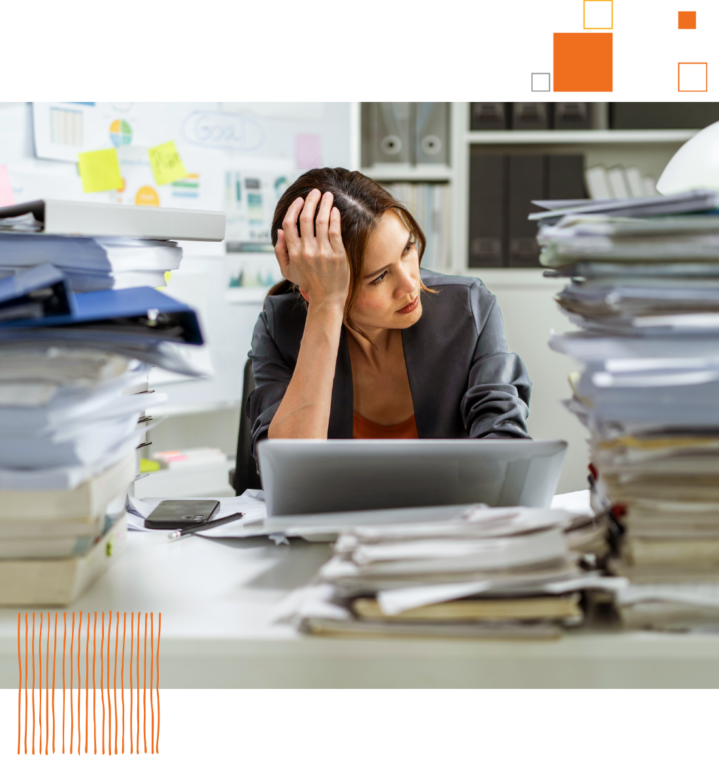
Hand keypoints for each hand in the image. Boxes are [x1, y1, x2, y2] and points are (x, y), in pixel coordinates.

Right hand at [274, 189, 349, 310]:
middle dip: (310, 201)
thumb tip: (280, 231)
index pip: (289, 224)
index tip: (300, 200)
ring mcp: (322, 252)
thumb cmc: (308, 283)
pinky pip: (335, 230)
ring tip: (328, 196)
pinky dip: (334, 217)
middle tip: (315, 192)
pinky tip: (335, 210)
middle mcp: (306, 251)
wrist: (327, 298)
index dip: (294, 208)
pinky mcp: (337, 254)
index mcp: (293, 253)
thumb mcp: (288, 270)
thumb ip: (280, 251)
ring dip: (324, 204)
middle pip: (305, 218)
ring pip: (321, 221)